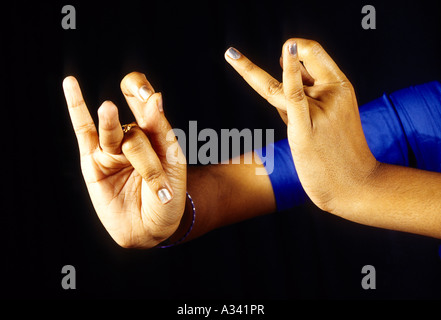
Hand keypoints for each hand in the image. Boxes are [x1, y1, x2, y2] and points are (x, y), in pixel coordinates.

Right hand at [63, 72, 186, 247]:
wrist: (151, 228)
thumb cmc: (166, 197)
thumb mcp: (172, 165)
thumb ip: (161, 134)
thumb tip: (156, 98)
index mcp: (155, 135)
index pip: (148, 104)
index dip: (145, 95)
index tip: (150, 96)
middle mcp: (133, 137)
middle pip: (135, 128)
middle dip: (141, 137)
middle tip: (137, 120)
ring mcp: (112, 149)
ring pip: (114, 134)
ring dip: (111, 122)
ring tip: (109, 109)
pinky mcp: (93, 162)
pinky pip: (84, 132)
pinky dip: (76, 108)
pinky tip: (70, 84)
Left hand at [225, 38, 378, 211]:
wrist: (358, 187)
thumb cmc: (339, 153)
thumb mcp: (331, 114)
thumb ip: (308, 90)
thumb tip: (284, 64)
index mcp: (341, 87)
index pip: (313, 51)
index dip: (295, 49)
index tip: (284, 56)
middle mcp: (332, 94)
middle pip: (295, 64)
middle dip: (285, 64)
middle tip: (293, 101)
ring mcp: (321, 111)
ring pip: (281, 86)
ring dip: (248, 68)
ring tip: (240, 65)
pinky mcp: (306, 130)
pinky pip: (294, 94)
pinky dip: (290, 72)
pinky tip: (289, 49)